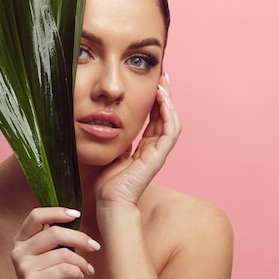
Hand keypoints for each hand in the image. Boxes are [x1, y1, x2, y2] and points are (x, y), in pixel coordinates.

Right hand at [10, 207, 99, 278]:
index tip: (76, 215)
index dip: (57, 212)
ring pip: (62, 253)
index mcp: (21, 240)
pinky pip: (64, 269)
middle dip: (79, 238)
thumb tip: (77, 221)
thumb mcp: (50, 256)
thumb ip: (56, 240)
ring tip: (86, 269)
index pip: (36, 216)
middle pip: (54, 232)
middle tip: (94, 245)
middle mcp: (19, 251)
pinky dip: (78, 272)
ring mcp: (24, 267)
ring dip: (81, 261)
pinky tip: (80, 277)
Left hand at [94, 72, 181, 205]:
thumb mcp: (112, 152)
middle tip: (163, 76)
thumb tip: (110, 121)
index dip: (156, 101)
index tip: (154, 83)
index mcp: (145, 148)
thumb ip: (117, 138)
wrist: (109, 202)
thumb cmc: (107, 182)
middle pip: (166, 116)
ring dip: (169, 101)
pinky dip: (168, 114)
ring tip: (163, 84)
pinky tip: (162, 99)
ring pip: (171, 121)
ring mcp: (158, 153)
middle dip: (165, 95)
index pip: (155, 119)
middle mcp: (154, 149)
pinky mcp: (158, 157)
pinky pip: (170, 131)